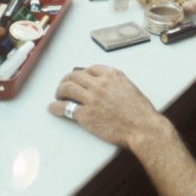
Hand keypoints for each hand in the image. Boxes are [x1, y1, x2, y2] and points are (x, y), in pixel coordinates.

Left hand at [49, 65, 166, 147]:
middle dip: (67, 80)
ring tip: (58, 95)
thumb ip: (116, 84)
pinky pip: (65, 108)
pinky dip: (55, 107)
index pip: (90, 68)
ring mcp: (91, 98)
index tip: (79, 78)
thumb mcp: (130, 88)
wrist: (142, 127)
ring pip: (67, 88)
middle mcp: (100, 84)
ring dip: (59, 91)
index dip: (82, 73)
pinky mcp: (85, 115)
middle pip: (75, 75)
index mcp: (112, 75)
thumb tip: (105, 86)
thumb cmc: (140, 112)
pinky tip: (53, 108)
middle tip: (64, 86)